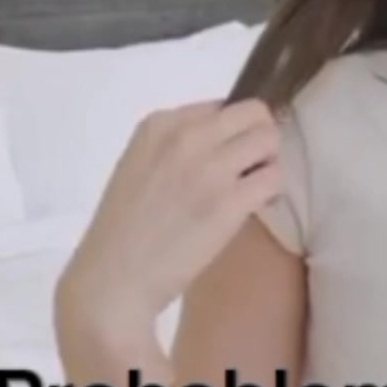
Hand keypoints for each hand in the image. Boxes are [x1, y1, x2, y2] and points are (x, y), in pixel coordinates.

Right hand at [54, 98, 282, 347]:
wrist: (112, 280)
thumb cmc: (122, 231)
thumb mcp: (139, 166)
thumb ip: (174, 146)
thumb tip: (222, 140)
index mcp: (159, 124)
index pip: (221, 106)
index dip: (231, 132)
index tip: (226, 157)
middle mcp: (186, 137)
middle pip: (253, 113)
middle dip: (258, 138)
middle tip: (250, 169)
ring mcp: (209, 168)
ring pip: (269, 139)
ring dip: (268, 163)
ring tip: (251, 188)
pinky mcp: (228, 202)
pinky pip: (274, 178)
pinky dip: (272, 190)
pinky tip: (254, 206)